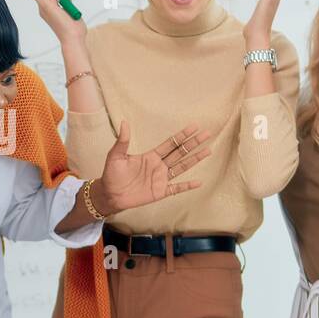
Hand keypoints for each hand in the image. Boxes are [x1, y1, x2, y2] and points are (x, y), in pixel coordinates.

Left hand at [96, 121, 211, 214]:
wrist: (109, 195)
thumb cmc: (111, 175)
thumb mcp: (115, 156)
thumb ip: (122, 141)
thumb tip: (123, 122)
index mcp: (151, 156)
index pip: (170, 143)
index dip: (182, 135)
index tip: (194, 126)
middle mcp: (159, 166)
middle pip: (180, 152)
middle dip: (193, 143)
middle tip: (207, 134)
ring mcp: (161, 179)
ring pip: (182, 167)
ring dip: (195, 159)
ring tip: (208, 151)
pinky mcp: (160, 192)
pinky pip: (177, 188)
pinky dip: (187, 186)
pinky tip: (199, 182)